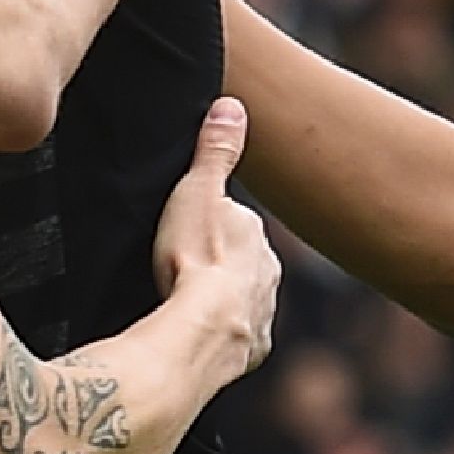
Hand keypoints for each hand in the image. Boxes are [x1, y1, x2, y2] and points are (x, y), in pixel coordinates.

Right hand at [152, 98, 280, 374]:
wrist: (202, 332)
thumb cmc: (194, 257)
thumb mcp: (196, 192)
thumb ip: (214, 151)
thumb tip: (233, 104)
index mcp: (257, 236)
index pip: (236, 222)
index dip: (208, 226)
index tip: (183, 233)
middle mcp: (270, 273)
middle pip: (242, 261)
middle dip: (220, 263)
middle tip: (182, 268)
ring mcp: (264, 313)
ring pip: (244, 298)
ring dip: (223, 299)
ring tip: (188, 304)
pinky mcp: (252, 349)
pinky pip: (238, 336)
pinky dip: (223, 335)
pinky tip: (201, 335)